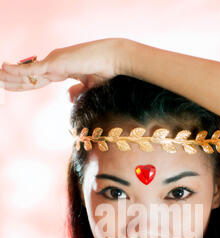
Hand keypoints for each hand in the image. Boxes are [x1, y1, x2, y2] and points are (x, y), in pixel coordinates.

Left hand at [0, 38, 125, 100]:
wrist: (115, 61)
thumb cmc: (107, 72)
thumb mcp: (89, 87)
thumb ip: (77, 91)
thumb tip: (67, 98)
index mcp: (62, 68)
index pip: (38, 77)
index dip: (24, 82)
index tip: (11, 85)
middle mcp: (55, 62)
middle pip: (29, 74)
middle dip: (13, 79)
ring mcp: (54, 61)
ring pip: (27, 71)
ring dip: (10, 75)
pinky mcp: (55, 63)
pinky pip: (32, 69)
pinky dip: (17, 71)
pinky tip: (4, 70)